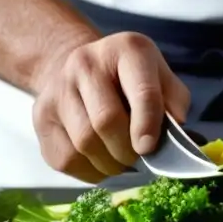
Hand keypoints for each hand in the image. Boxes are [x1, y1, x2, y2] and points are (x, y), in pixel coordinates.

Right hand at [32, 32, 190, 182]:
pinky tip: (100, 161)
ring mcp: (58, 89)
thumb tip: (181, 140)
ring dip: (109, 164)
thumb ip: (174, 105)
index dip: (147, 124)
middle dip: (128, 151)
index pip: (140, 90)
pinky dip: (89, 172)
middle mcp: (85, 63)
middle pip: (106, 121)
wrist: (81, 67)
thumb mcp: (162, 79)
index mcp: (127, 50)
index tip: (149, 148)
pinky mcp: (41, 116)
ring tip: (121, 161)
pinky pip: (66, 158)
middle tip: (138, 158)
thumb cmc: (131, 80)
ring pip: (84, 143)